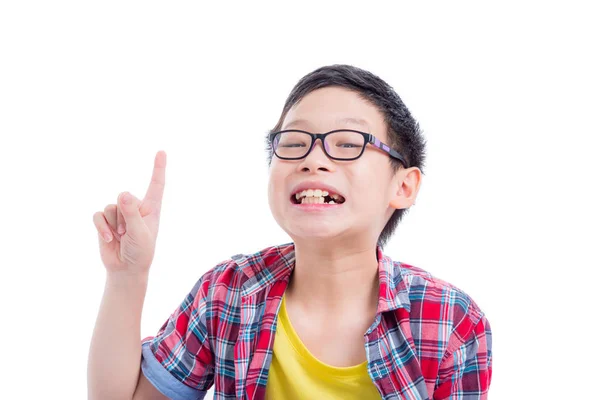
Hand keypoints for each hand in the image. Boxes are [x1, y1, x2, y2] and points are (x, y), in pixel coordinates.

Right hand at [93, 151, 166, 275]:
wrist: (126, 269)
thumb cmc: (141, 252)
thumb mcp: (140, 233)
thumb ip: (132, 213)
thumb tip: (123, 193)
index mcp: (151, 209)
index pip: (156, 185)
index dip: (158, 168)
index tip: (161, 151)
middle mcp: (136, 208)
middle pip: (124, 198)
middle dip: (125, 216)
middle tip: (129, 233)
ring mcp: (120, 214)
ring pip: (110, 206)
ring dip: (114, 224)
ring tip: (121, 237)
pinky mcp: (105, 221)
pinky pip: (98, 215)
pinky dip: (101, 226)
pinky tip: (108, 238)